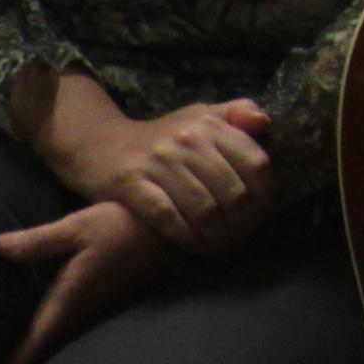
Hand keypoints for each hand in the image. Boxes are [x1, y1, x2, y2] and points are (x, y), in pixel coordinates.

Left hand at [0, 199, 170, 363]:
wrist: (174, 231)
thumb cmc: (125, 226)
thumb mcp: (79, 227)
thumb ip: (39, 241)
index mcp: (68, 303)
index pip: (34, 346)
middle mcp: (78, 317)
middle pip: (40, 360)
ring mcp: (89, 316)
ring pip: (52, 352)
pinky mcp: (95, 308)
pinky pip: (62, 338)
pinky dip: (41, 352)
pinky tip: (29, 359)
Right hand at [23, 73, 276, 257]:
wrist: (98, 143)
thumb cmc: (157, 137)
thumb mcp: (198, 115)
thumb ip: (235, 113)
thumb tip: (265, 124)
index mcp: (209, 124)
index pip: (255, 163)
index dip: (263, 197)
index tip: (259, 217)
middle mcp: (187, 139)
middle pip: (231, 192)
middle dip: (241, 225)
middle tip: (239, 241)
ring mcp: (158, 162)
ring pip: (203, 208)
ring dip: (217, 237)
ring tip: (221, 250)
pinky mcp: (130, 183)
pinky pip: (167, 216)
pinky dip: (187, 238)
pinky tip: (196, 249)